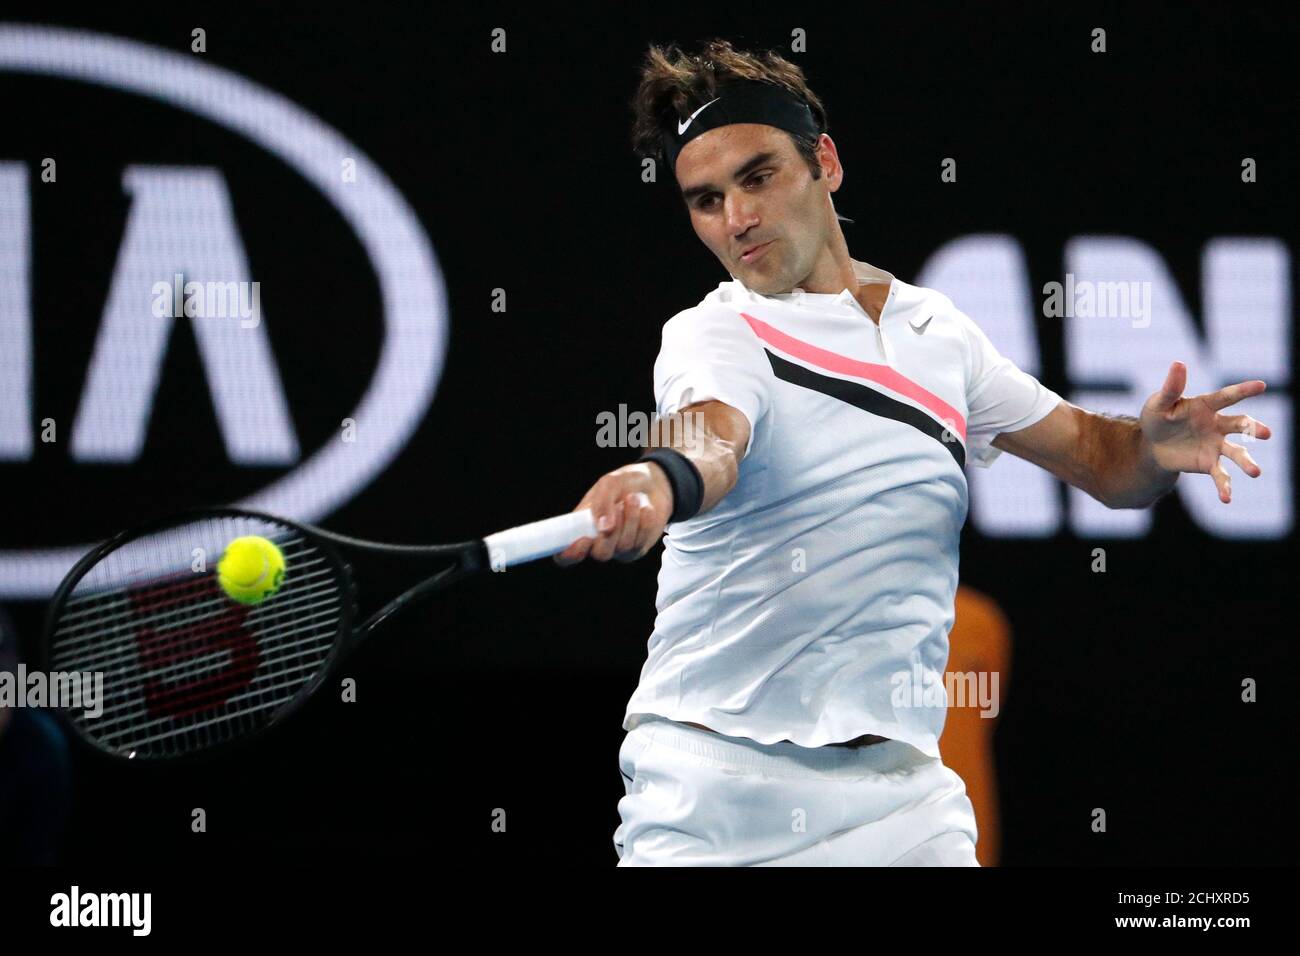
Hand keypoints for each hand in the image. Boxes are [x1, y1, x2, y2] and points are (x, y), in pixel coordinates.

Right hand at [553, 463, 673, 564]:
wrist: (653, 484)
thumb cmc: (624, 483)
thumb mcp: (609, 483)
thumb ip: (602, 503)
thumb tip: (604, 528)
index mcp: (580, 528)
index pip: (565, 555)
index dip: (569, 555)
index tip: (584, 539)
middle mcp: (597, 542)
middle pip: (600, 554)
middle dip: (612, 531)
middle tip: (618, 506)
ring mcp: (618, 548)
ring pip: (623, 547)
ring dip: (630, 520)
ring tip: (633, 499)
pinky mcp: (638, 549)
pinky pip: (640, 544)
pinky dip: (644, 523)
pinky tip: (645, 510)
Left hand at [1140, 361, 1271, 502]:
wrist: (1152, 446)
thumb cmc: (1157, 418)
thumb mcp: (1159, 403)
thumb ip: (1171, 388)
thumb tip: (1179, 363)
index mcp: (1207, 405)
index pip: (1227, 397)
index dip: (1244, 390)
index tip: (1262, 385)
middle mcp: (1217, 425)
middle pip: (1240, 425)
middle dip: (1254, 428)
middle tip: (1266, 434)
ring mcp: (1216, 445)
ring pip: (1237, 453)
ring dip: (1247, 462)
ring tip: (1255, 472)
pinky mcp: (1209, 463)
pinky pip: (1221, 475)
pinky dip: (1225, 487)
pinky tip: (1226, 499)